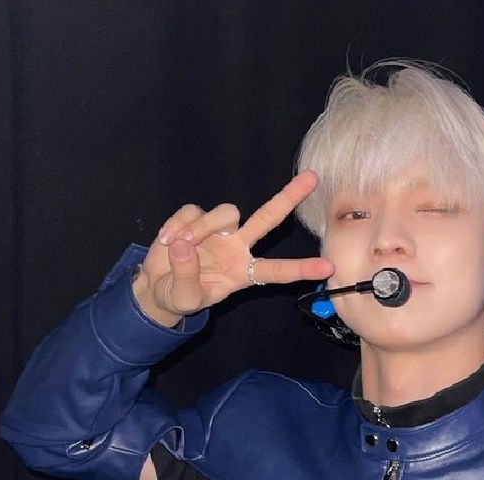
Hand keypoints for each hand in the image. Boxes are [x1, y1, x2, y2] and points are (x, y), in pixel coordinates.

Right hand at [132, 170, 334, 326]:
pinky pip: (192, 211)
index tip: (328, 266)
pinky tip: (166, 240)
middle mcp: (238, 247)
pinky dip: (177, 225)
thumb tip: (183, 245)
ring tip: (179, 246)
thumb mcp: (184, 298)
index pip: (277, 270)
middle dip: (289, 197)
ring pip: (225, 213)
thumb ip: (186, 275)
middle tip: (312, 178)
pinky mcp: (195, 217)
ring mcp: (218, 230)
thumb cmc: (179, 296)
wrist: (156, 287)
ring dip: (202, 228)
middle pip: (268, 218)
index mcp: (244, 272)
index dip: (301, 269)